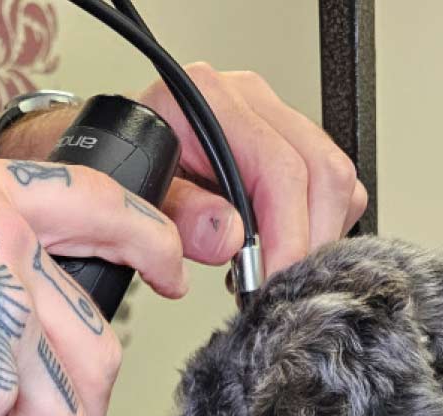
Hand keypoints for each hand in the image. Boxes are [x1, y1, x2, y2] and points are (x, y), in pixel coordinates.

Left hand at [6, 66, 367, 276]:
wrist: (107, 155)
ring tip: (274, 269)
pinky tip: (281, 247)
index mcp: (209, 103)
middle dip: (309, 241)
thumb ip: (180, 216)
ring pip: (335, 179)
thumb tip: (230, 238)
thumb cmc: (117, 173)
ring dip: (317, 235)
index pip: (280, 169)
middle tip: (278, 288)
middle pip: (323, 171)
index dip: (287, 235)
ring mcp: (272, 117)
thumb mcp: (135, 199)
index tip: (272, 282)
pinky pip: (330, 184)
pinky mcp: (285, 141)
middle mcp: (249, 101)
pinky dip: (317, 224)